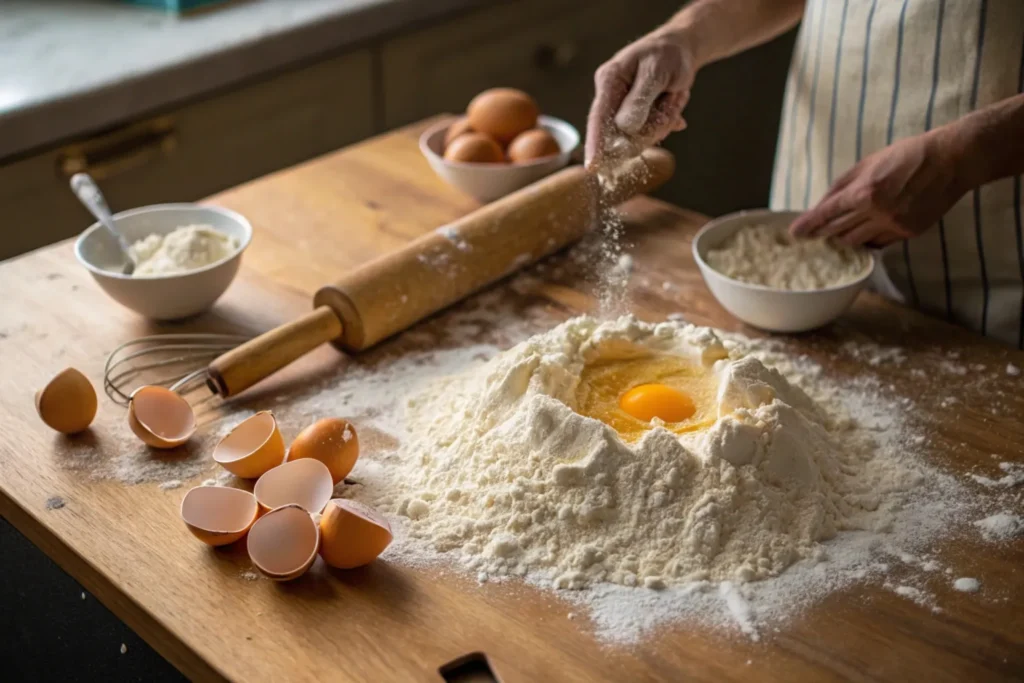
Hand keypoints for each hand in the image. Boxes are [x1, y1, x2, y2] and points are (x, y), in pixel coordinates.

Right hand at [585, 30, 695, 167]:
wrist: (681, 50)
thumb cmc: (667, 55)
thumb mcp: (655, 72)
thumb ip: (639, 99)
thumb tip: (625, 128)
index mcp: (609, 81)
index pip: (598, 117)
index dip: (594, 143)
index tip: (592, 167)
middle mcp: (612, 98)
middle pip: (622, 133)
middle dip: (650, 127)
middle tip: (670, 102)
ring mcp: (623, 110)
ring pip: (639, 136)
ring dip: (662, 122)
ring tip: (673, 97)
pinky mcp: (636, 118)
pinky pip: (649, 133)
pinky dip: (665, 122)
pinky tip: (673, 104)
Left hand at [790, 130, 966, 247]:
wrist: (950, 161)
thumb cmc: (907, 156)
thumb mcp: (868, 163)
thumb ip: (842, 186)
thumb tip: (821, 205)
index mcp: (865, 192)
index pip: (827, 214)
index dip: (808, 224)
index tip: (795, 232)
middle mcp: (877, 213)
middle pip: (838, 231)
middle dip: (823, 232)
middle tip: (812, 234)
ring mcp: (894, 226)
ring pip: (857, 242)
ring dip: (844, 238)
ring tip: (836, 233)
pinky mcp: (908, 234)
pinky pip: (879, 244)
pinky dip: (868, 239)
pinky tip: (864, 232)